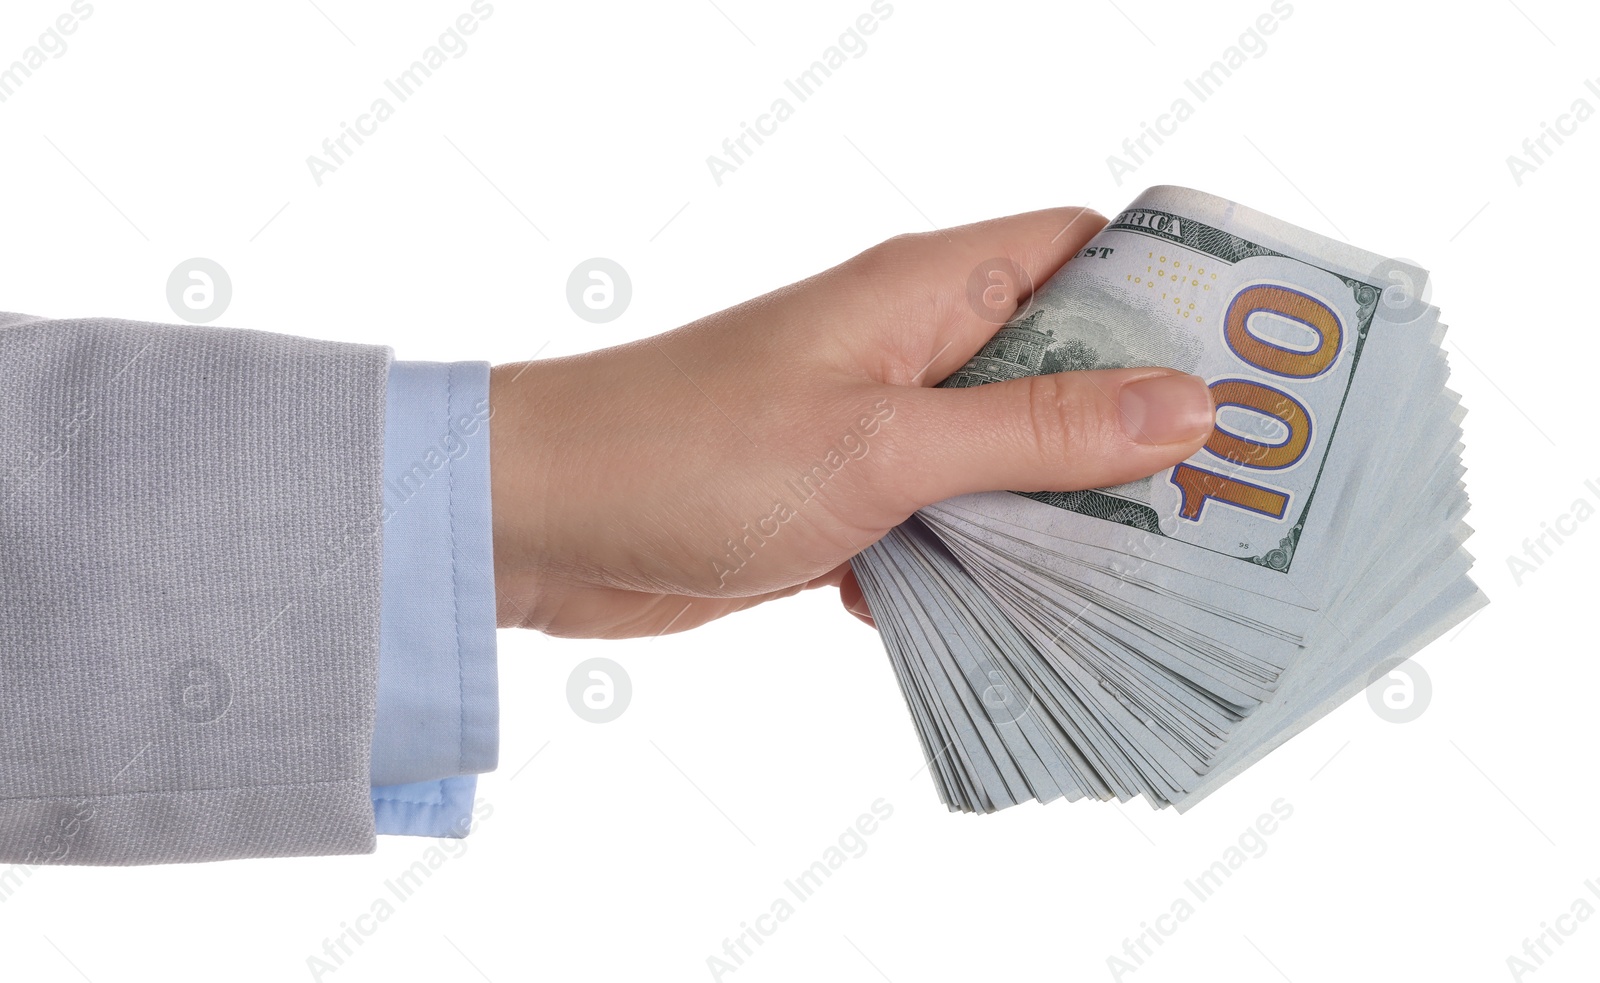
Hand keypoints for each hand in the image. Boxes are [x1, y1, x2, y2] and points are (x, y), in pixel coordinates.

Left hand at [488, 207, 1214, 637]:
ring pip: (1007, 459)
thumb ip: (1035, 430)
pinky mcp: (844, 502)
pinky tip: (1004, 615)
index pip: (1083, 255)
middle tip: (1229, 501)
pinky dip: (976, 566)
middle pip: (1060, 368)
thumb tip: (1185, 408)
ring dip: (1058, 514)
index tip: (1261, 368)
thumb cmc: (693, 452)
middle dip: (1136, 428)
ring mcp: (876, 427)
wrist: (541, 521)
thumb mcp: (887, 444)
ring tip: (1147, 574)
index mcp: (929, 289)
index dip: (1175, 299)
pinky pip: (945, 526)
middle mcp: (910, 347)